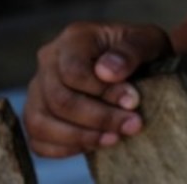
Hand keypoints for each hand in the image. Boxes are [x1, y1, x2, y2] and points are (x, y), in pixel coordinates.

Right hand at [23, 22, 172, 156]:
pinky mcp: (37, 112)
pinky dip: (64, 149)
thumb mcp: (148, 41)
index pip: (74, 72)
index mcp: (74, 38)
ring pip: (41, 123)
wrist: (138, 64)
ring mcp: (38, 88)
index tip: (134, 102)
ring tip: (115, 139)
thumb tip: (107, 72)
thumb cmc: (141, 50)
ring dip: (81, 137)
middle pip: (59, 100)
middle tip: (132, 126)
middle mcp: (49, 60)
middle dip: (98, 118)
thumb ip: (131, 51)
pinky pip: (37, 141)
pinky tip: (94, 145)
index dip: (104, 92)